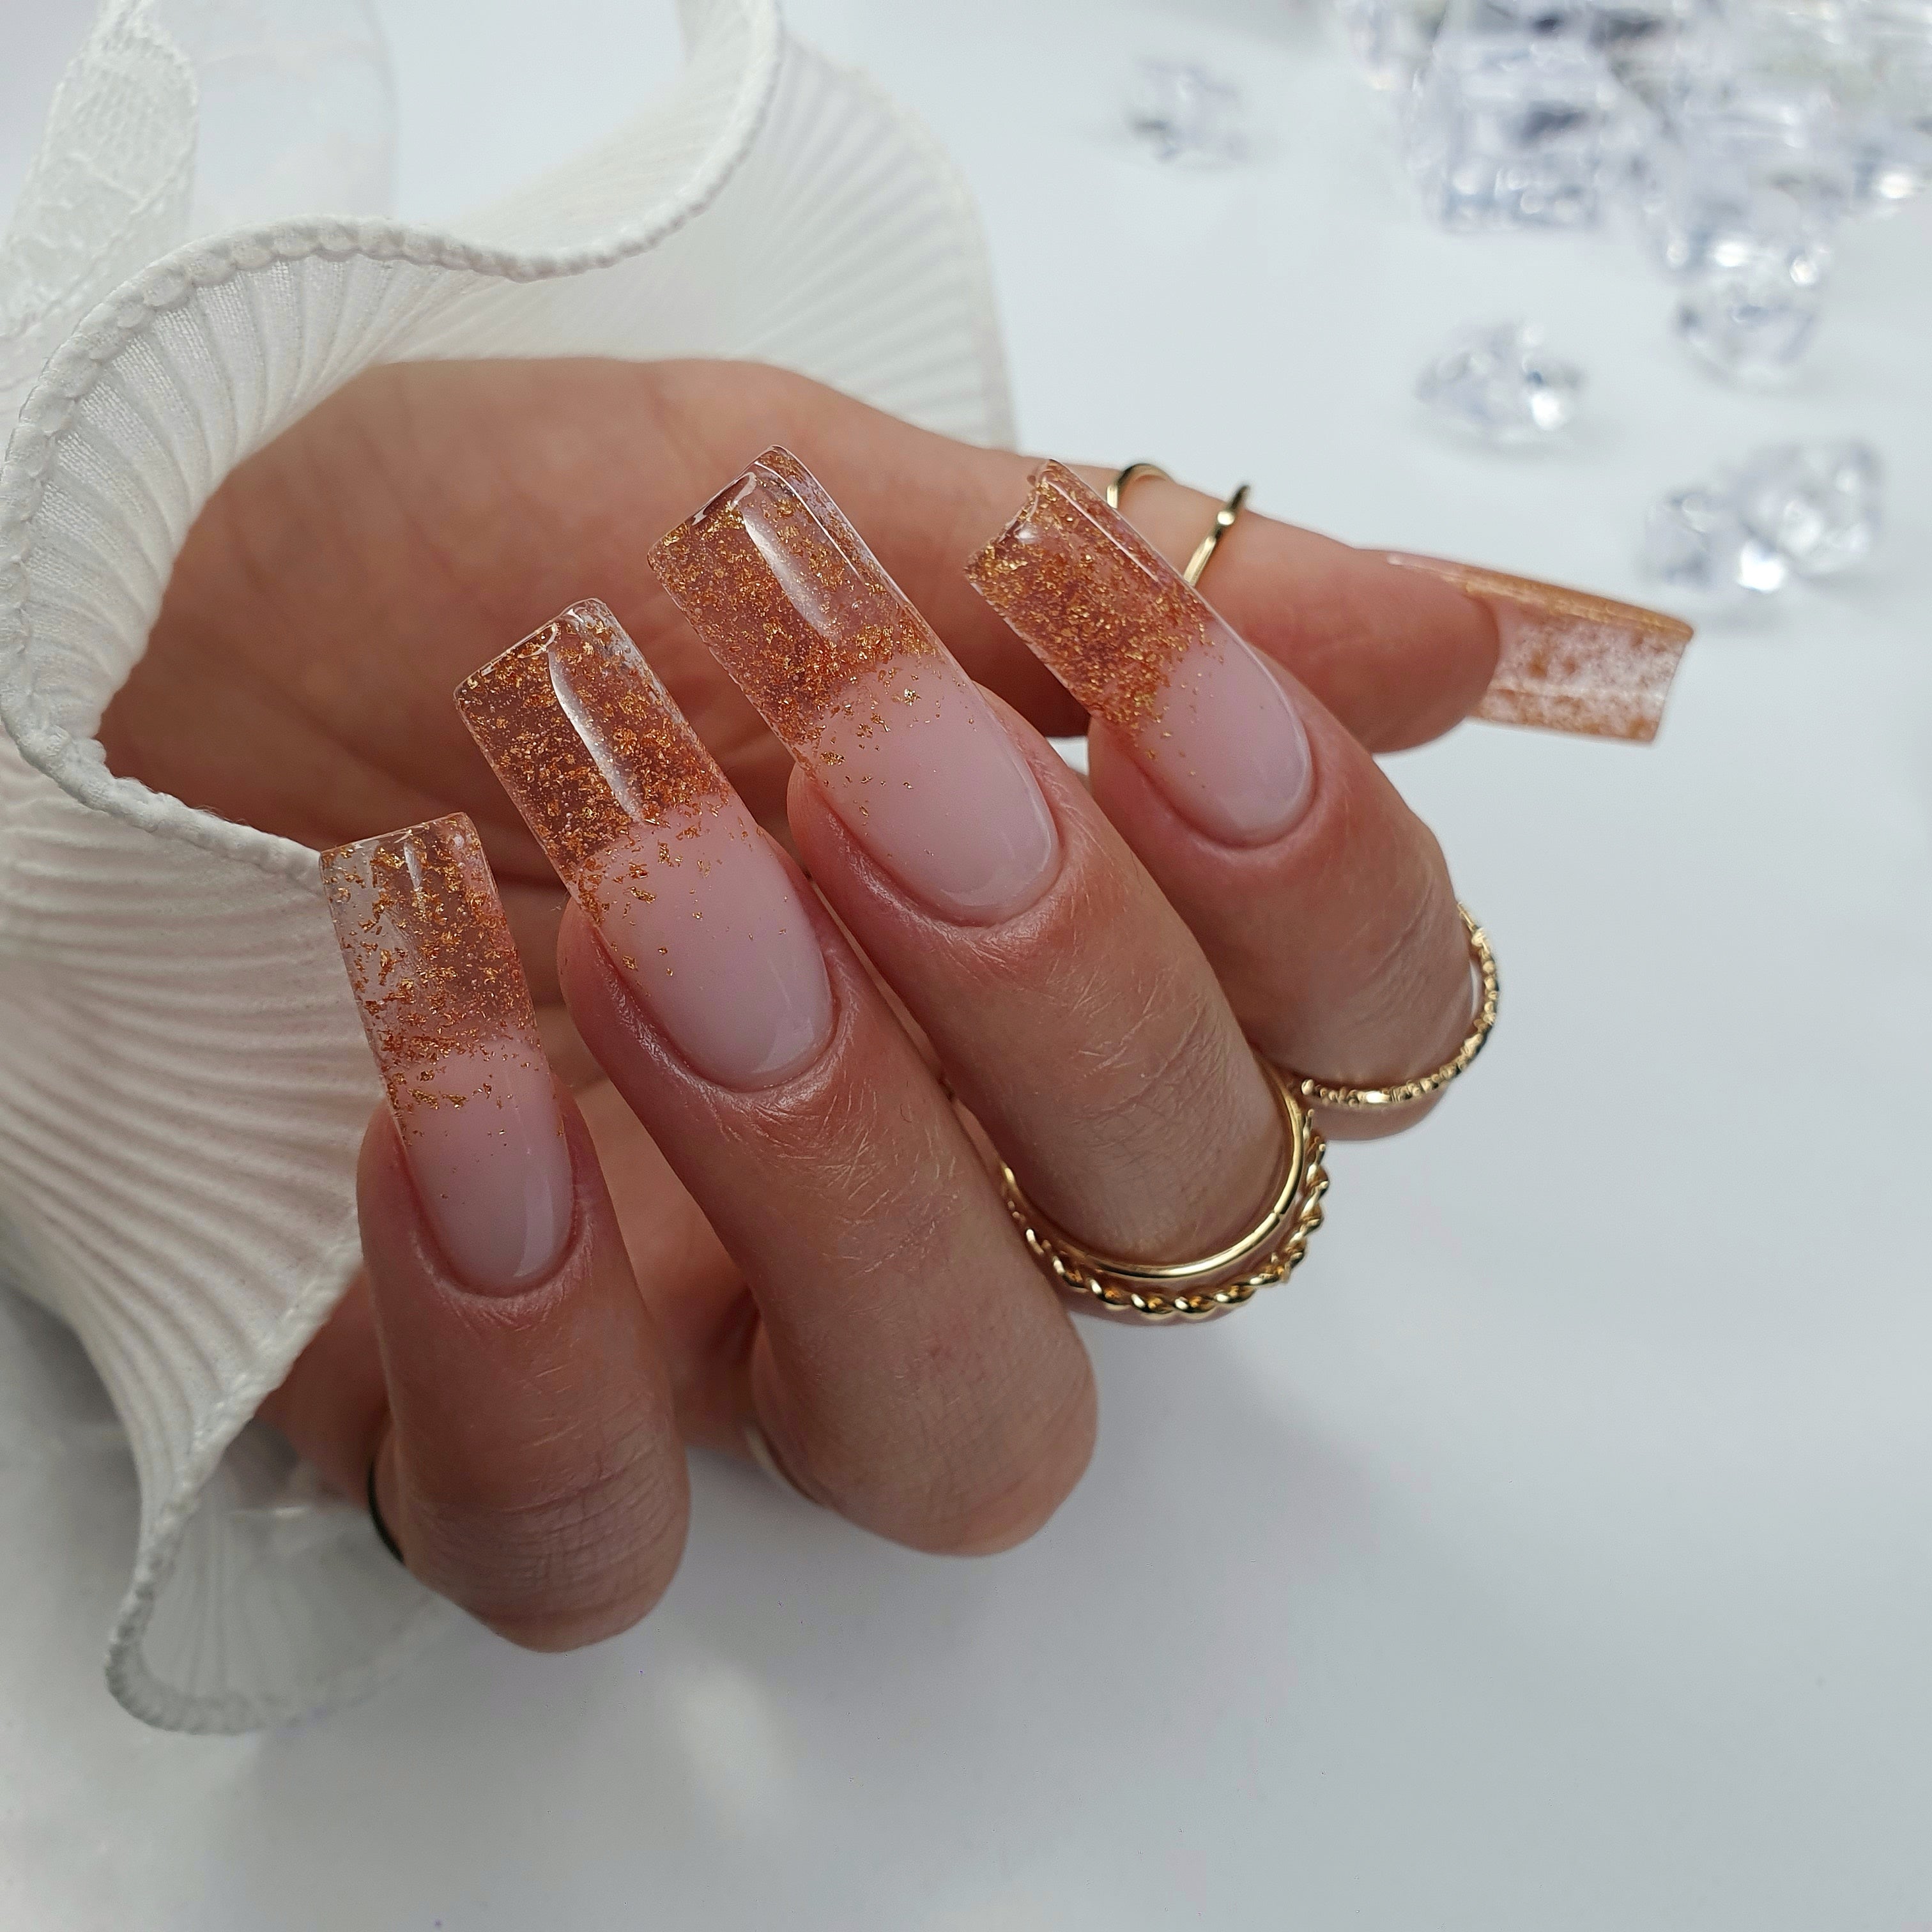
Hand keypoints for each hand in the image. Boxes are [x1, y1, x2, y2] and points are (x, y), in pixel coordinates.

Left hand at [101, 359, 1496, 1647]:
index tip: (1156, 691)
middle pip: (1190, 1223)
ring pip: (962, 1434)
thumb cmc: (486, 558)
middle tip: (869, 772)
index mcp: (1064, 938)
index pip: (1352, 1022)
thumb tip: (1455, 637)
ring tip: (654, 912)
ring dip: (844, 1172)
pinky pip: (598, 1542)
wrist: (149, 625)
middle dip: (1070, 990)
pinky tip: (453, 1108)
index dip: (1318, 884)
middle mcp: (965, 1166)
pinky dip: (545, 1359)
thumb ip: (1088, 578)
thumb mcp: (780, 497)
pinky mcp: (515, 1427)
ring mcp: (748, 1326)